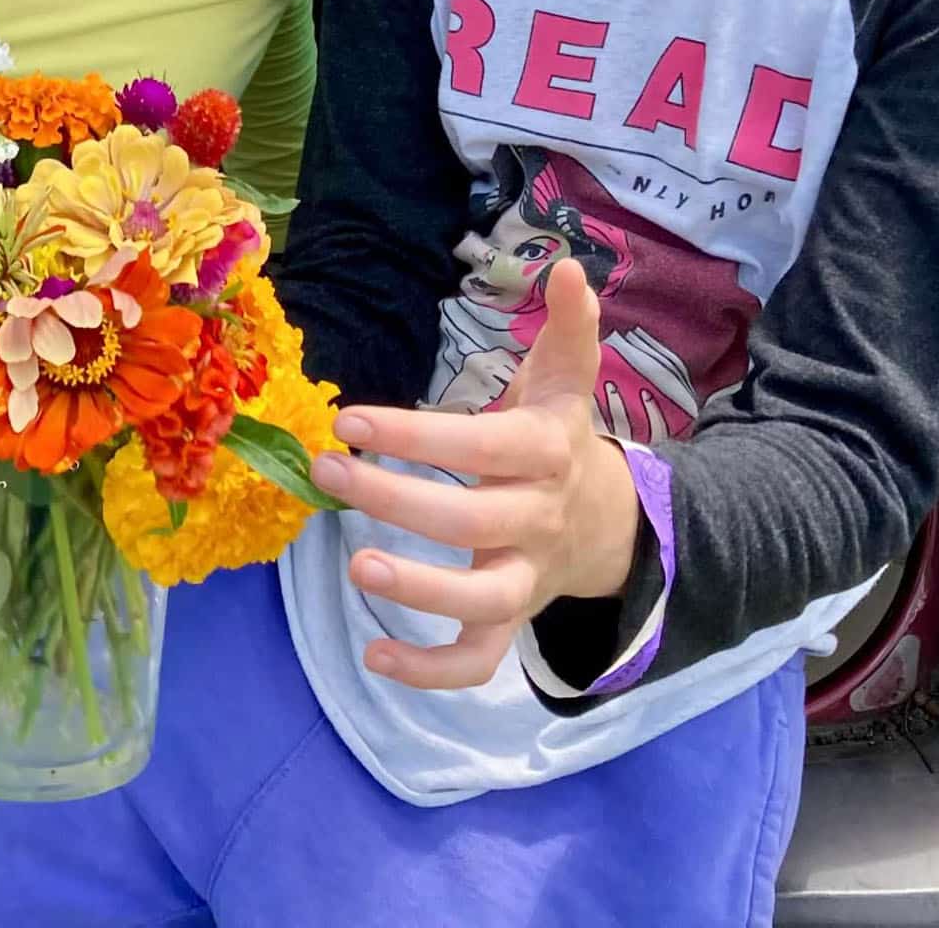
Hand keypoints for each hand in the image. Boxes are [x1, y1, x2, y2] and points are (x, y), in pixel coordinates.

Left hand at [307, 254, 639, 691]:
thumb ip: (569, 328)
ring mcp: (525, 578)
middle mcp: (537, 520)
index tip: (348, 420)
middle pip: (468, 522)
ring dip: (419, 591)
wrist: (612, 524)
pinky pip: (478, 661)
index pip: (479, 444)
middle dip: (393, 499)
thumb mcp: (567, 381)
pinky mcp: (510, 622)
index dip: (414, 436)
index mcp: (544, 453)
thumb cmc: (562, 438)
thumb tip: (573, 267)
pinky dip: (431, 672)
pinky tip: (374, 658)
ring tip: (355, 568)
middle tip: (326, 474)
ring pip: (481, 604)